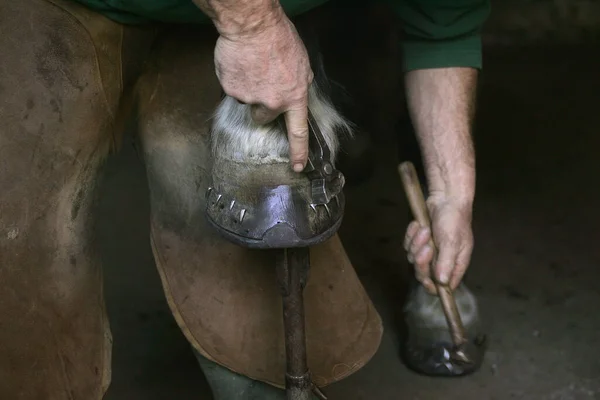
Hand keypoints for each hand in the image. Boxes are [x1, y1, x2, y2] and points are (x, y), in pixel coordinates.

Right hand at [213, 10, 312, 171]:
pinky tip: (240, 64)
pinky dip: (234, 78)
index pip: (298, 131)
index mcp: (294, 96)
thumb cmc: (279, 38)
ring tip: (252, 66)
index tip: (297, 166)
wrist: (252, 25)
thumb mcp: (301, 64)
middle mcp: (272, 102)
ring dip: (248, 89)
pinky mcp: (231, 89)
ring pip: (246, 101)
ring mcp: (250, 98)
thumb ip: (297, 85)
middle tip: (262, 83)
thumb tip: (293, 95)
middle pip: (264, 117)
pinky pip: (232, 89)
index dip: (298, 151)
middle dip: (262, 105)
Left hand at [404, 196, 473, 292]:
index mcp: (455, 265)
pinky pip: (408, 246)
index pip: (444, 287)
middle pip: (424, 274)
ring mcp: (429, 252)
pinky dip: (411, 235)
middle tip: (426, 247)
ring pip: (413, 259)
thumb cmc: (454, 219)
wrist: (445, 198)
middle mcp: (441, 261)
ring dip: (416, 243)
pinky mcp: (418, 241)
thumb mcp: (452, 241)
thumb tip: (442, 282)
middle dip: (422, 261)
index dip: (433, 286)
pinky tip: (418, 224)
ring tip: (424, 229)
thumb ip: (446, 262)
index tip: (425, 278)